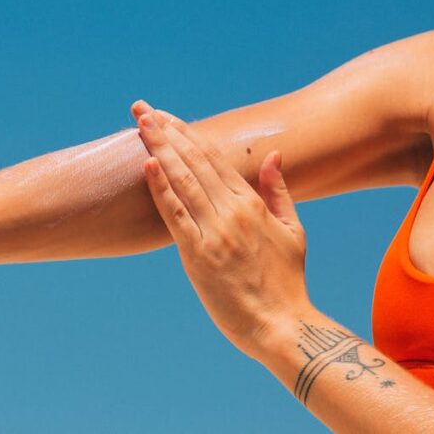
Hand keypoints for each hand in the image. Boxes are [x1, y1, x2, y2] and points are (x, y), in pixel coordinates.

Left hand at [130, 100, 310, 360]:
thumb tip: (273, 155)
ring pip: (183, 180)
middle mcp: (231, 211)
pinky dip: (161, 188)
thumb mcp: (292, 230)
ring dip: (160, 148)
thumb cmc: (286, 281)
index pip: (214, 157)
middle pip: (194, 161)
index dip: (187, 133)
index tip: (166, 115)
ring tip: (140, 123)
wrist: (283, 325)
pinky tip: (147, 164)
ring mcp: (214, 232)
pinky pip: (175, 215)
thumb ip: (278, 191)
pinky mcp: (198, 255)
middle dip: (167, 131)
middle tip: (142, 108)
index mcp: (251, 204)